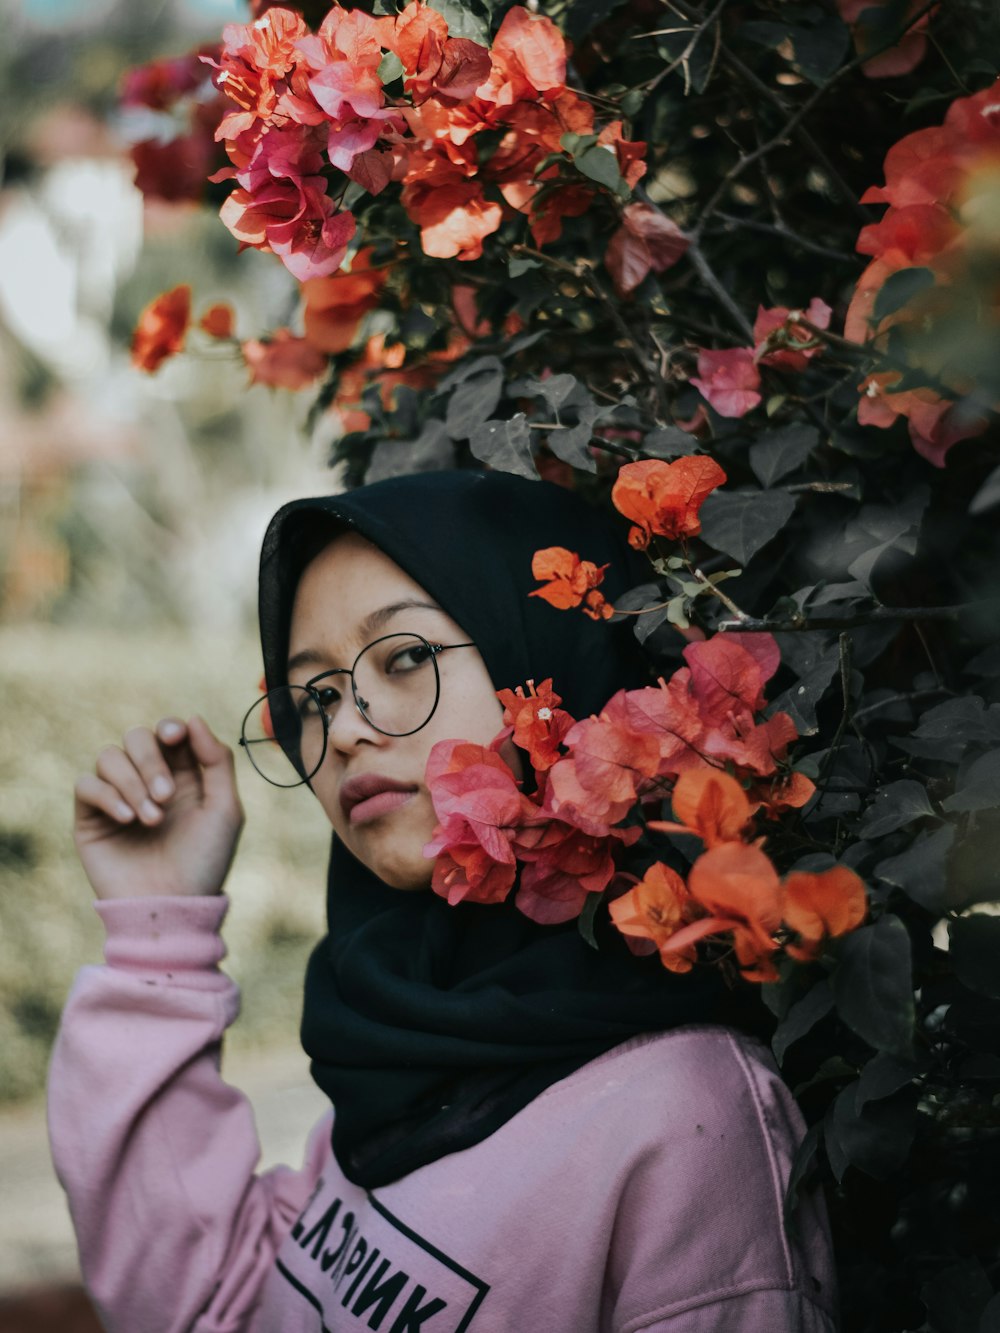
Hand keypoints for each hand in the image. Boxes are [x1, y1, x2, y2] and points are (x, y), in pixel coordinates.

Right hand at [73, 716, 244, 900]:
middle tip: (166, 796)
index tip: (175, 736)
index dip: (170, 727)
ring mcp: (118, 797)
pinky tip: (129, 820)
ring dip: (132, 781)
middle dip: (152, 760)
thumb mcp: (225, 810)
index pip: (168, 732)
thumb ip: (217, 761)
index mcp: (184, 776)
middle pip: (137, 737)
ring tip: (152, 818)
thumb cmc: (204, 862)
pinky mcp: (91, 817)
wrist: (172, 907)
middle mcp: (149, 781)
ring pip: (110, 756)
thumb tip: (193, 719)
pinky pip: (86, 784)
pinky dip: (108, 795)